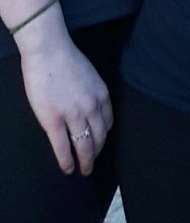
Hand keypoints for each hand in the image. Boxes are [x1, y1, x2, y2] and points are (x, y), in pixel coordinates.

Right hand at [20, 37, 111, 175]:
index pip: (107, 122)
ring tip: (83, 170)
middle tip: (92, 163)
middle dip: (96, 152)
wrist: (49, 52)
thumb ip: (91, 94)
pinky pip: (63, 147)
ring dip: (85, 161)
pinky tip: (68, 168)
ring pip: (84, 145)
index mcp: (102, 95)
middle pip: (99, 137)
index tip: (98, 143)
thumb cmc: (66, 61)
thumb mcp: (89, 77)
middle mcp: (93, 107)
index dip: (103, 136)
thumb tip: (86, 108)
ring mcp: (74, 115)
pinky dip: (67, 160)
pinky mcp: (54, 121)